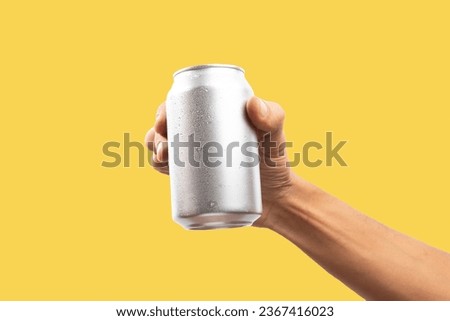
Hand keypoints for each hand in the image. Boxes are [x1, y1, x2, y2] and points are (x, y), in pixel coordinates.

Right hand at [144, 96, 293, 226]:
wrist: (275, 199)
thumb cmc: (274, 161)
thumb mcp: (276, 136)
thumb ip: (273, 116)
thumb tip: (252, 104)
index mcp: (213, 115)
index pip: (182, 106)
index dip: (164, 110)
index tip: (164, 120)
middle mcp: (199, 133)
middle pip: (167, 128)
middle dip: (156, 134)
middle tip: (167, 148)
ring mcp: (194, 156)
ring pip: (162, 148)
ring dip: (155, 150)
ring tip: (165, 159)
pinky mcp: (194, 179)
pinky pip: (168, 171)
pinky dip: (159, 167)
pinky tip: (162, 168)